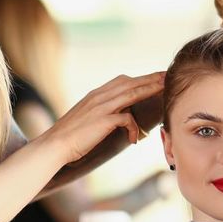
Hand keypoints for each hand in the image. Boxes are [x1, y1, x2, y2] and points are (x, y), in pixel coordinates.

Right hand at [37, 72, 164, 163]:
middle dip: (150, 79)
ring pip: (131, 94)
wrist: (55, 145)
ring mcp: (101, 107)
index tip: (155, 77)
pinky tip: (134, 140)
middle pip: (130, 83)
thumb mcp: (87, 118)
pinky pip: (126, 118)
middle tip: (167, 76)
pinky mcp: (103, 120)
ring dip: (149, 91)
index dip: (139, 78)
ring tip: (164, 90)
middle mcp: (99, 97)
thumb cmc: (71, 137)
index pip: (122, 81)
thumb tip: (118, 115)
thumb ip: (102, 112)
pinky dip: (134, 128)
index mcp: (96, 95)